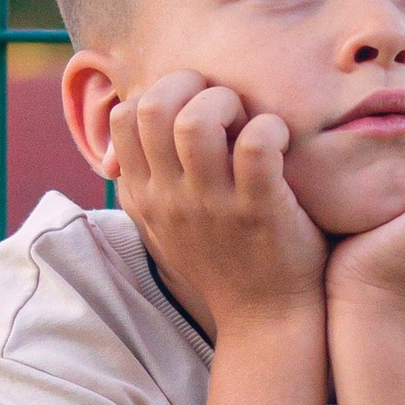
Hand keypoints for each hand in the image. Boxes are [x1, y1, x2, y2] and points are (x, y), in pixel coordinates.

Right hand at [111, 71, 327, 336]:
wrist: (265, 319)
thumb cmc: (224, 259)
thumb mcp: (166, 224)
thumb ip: (147, 179)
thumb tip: (129, 127)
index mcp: (144, 196)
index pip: (124, 117)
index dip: (159, 92)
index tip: (191, 106)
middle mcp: (169, 200)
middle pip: (152, 108)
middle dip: (190, 85)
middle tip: (223, 103)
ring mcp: (212, 206)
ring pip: (198, 120)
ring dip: (227, 101)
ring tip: (249, 118)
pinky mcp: (259, 210)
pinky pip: (255, 145)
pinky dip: (270, 127)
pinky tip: (280, 138)